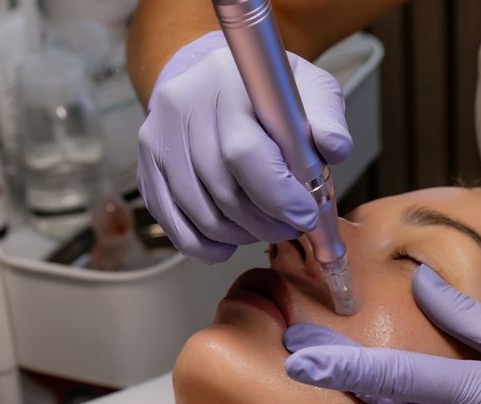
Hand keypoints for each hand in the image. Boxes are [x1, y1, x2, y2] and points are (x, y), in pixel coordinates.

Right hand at [136, 32, 351, 263]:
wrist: (219, 82)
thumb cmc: (269, 93)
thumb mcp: (309, 89)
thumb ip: (326, 118)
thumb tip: (334, 148)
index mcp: (227, 82)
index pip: (244, 153)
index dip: (278, 196)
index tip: (305, 216)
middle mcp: (184, 106)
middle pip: (222, 190)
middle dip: (266, 222)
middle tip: (291, 227)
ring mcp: (158, 137)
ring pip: (200, 214)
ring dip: (240, 235)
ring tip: (265, 227)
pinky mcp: (147, 166)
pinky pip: (173, 225)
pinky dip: (206, 245)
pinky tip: (231, 240)